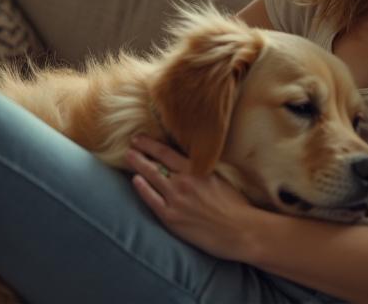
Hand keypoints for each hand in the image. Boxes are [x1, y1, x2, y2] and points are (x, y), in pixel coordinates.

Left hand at [126, 135, 258, 260]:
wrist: (239, 229)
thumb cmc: (234, 205)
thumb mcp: (218, 178)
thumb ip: (201, 169)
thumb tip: (188, 163)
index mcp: (197, 169)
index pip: (167, 152)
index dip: (151, 144)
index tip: (139, 138)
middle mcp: (184, 181)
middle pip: (155, 163)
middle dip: (140, 152)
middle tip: (130, 145)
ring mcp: (176, 199)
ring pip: (151, 178)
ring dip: (138, 166)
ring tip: (129, 158)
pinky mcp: (172, 217)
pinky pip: (151, 199)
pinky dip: (142, 188)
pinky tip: (135, 180)